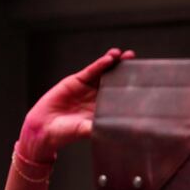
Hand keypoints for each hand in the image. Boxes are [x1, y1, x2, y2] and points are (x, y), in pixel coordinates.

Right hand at [17, 48, 134, 161]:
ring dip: (114, 63)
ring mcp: (88, 88)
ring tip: (124, 55)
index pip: (122, 97)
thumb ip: (103, 127)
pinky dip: (99, 65)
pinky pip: (90, 71)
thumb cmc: (67, 134)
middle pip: (115, 81)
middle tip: (138, 63)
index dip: (132, 89)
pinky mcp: (76, 81)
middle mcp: (99, 97)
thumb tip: (124, 130)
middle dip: (126, 71)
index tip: (145, 82)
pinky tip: (108, 59)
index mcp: (106, 109)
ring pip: (104, 73)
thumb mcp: (88, 130)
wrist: (44, 128)